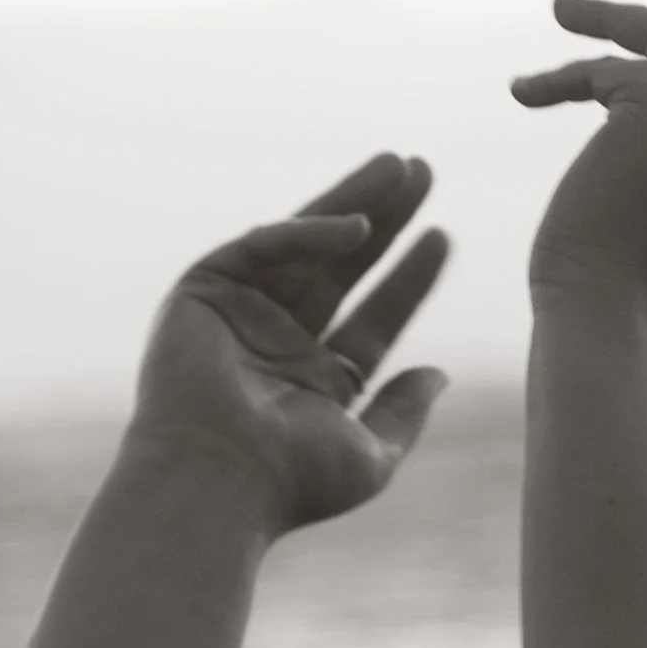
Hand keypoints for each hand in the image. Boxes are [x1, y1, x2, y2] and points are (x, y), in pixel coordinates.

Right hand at [130, 153, 451, 534]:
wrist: (215, 481)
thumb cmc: (289, 481)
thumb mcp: (369, 454)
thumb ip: (404, 412)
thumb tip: (440, 374)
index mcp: (315, 382)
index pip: (374, 318)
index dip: (409, 278)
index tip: (443, 237)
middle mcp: (278, 343)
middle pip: (342, 268)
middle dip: (384, 220)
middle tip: (423, 171)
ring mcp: (240, 314)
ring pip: (305, 245)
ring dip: (354, 203)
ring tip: (401, 166)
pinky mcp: (203, 291)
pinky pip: (262, 246)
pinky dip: (307, 232)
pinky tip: (356, 225)